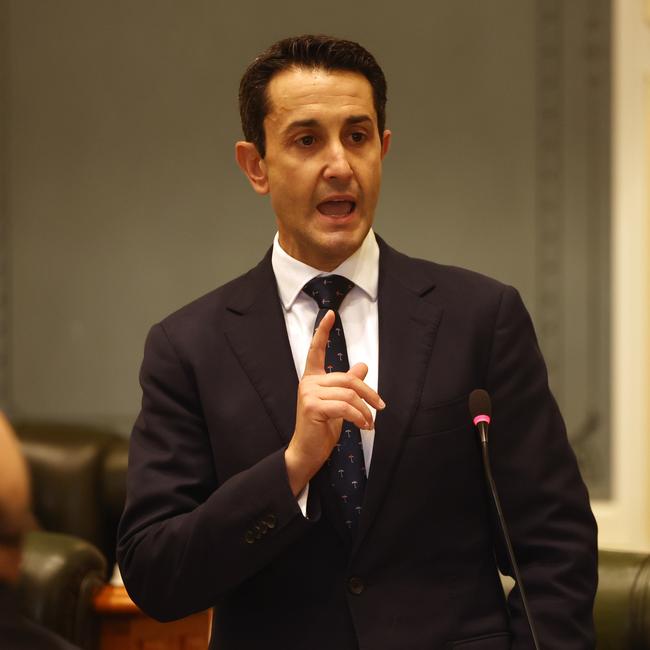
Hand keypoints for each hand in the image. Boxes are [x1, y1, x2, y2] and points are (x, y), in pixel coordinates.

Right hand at [284, 310, 384, 495]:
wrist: (307, 452)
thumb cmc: (321, 428)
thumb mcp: (338, 404)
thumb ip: (348, 385)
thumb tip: (362, 366)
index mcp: (312, 379)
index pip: (316, 350)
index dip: (322, 332)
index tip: (329, 314)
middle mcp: (308, 383)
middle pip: (347, 379)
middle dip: (368, 393)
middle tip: (380, 407)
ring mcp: (308, 394)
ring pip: (348, 394)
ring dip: (364, 410)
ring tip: (369, 423)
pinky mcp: (312, 407)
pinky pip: (344, 406)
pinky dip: (358, 417)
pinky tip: (363, 426)